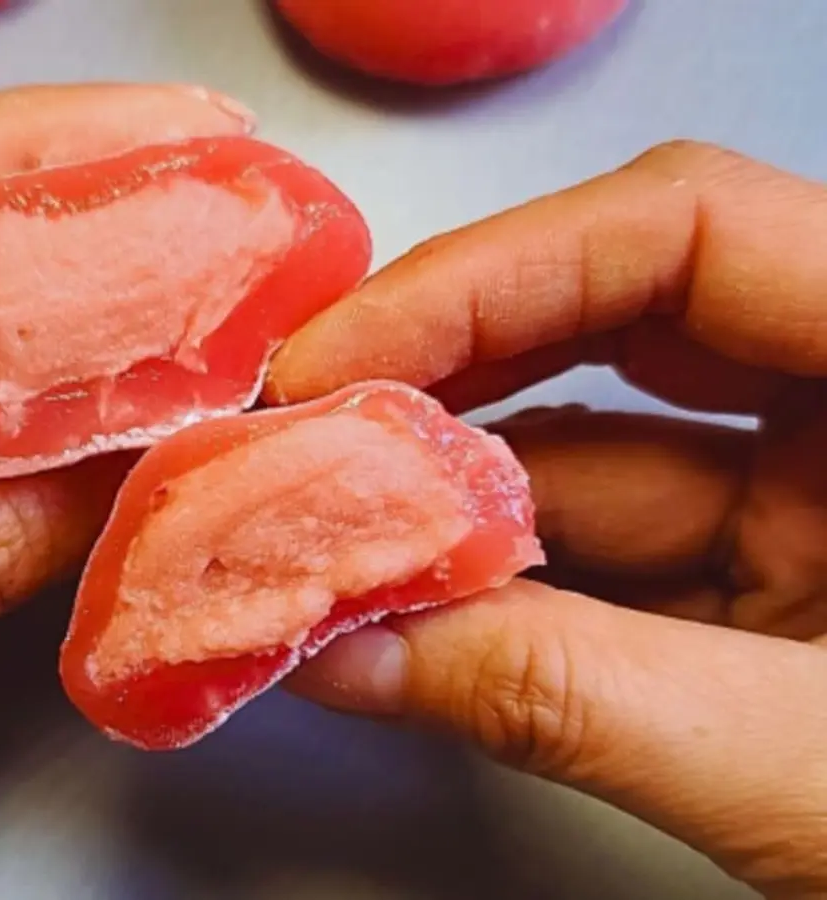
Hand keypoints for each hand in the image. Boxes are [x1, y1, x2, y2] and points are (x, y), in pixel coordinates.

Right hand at [270, 141, 826, 897]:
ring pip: (598, 442)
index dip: (493, 271)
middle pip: (622, 309)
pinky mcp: (774, 572)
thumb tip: (347, 651)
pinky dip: (499, 573)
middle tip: (305, 415)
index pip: (692, 231)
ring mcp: (822, 492)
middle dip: (447, 364)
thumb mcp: (819, 783)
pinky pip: (610, 541)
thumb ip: (571, 700)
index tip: (344, 351)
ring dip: (454, 492)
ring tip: (329, 529)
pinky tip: (407, 603)